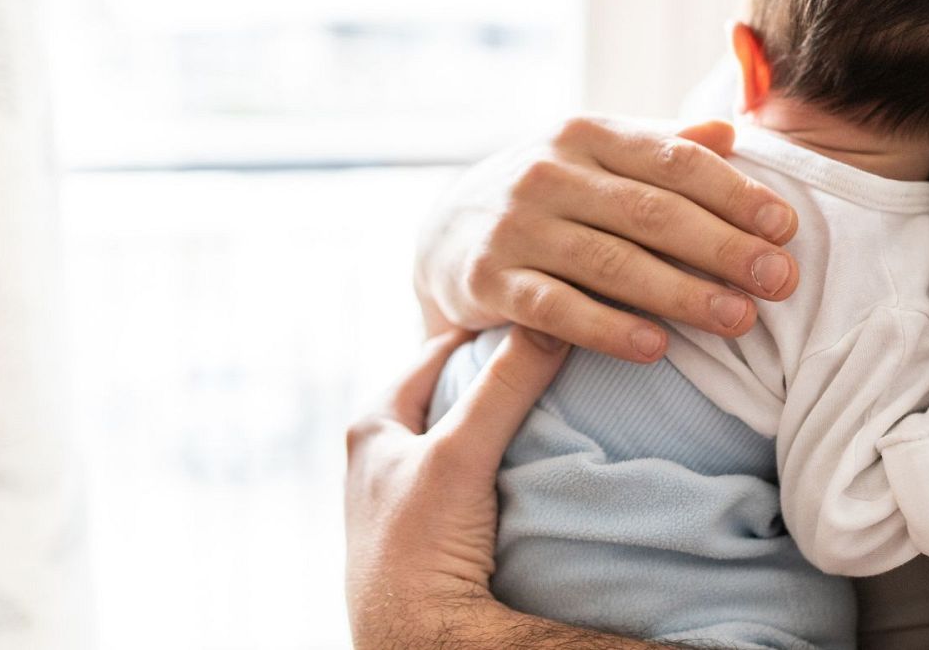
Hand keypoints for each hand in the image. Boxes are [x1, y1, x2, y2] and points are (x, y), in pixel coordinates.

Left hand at [344, 326, 570, 646]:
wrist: (418, 637)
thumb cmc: (419, 544)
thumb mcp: (459, 453)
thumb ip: (503, 388)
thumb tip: (551, 323)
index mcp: (373, 423)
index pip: (437, 350)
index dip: (484, 329)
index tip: (536, 312)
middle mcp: (384, 452)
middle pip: (453, 390)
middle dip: (498, 373)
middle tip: (554, 353)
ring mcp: (411, 491)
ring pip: (467, 433)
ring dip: (505, 419)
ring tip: (555, 399)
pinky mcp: (436, 526)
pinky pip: (479, 473)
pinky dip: (506, 459)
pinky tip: (538, 458)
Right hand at [414, 117, 800, 362]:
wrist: (445, 234)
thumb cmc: (550, 198)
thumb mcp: (597, 159)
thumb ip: (662, 147)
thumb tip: (732, 130)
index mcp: (587, 134)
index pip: (674, 160)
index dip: (735, 194)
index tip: (786, 227)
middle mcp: (548, 172)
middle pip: (651, 212)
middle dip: (723, 247)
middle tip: (781, 280)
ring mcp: (515, 226)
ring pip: (610, 263)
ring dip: (681, 293)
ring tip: (739, 320)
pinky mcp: (487, 280)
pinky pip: (556, 308)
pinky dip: (607, 329)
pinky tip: (655, 348)